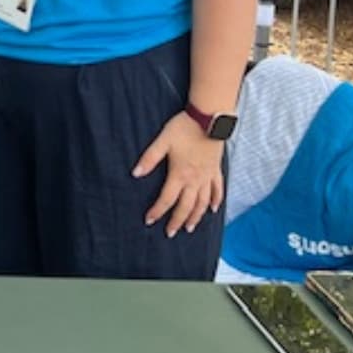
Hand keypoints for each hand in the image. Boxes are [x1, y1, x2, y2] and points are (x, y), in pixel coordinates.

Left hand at [132, 111, 223, 237]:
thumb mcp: (162, 141)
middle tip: (170, 233)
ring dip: (196, 217)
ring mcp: (208, 176)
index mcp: (180, 174)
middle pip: (186, 206)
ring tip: (190, 228)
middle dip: (177, 221)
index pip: (167, 199)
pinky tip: (213, 210)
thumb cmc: (184, 128)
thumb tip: (135, 174)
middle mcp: (195, 179)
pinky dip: (215, 201)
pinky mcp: (216, 170)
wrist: (209, 119)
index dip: (157, 211)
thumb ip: (149, 158)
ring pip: (203, 203)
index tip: (149, 221)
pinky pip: (218, 190)